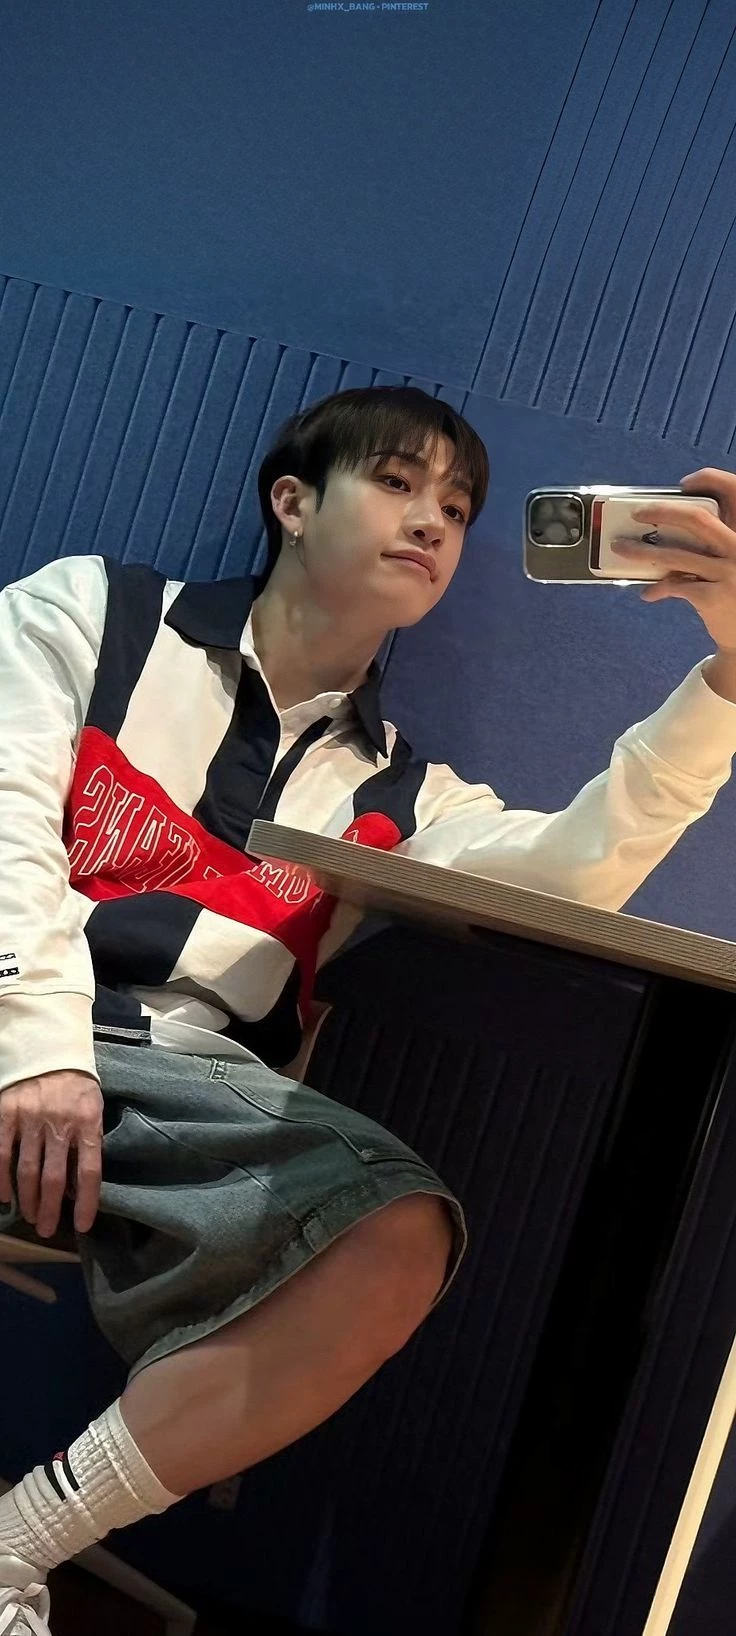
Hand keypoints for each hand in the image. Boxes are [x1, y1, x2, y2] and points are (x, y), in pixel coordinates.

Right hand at [0, 1070, 102, 1237]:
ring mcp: (31, 1119)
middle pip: (55, 1178)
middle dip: (51, 1210)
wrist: (48, 1049)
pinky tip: (4, 1197)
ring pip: (27, 1171)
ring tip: (32, 1217)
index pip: (90, 1171)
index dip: (87, 1202)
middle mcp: (60, 1123)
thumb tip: (79, 1187)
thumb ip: (88, 1143)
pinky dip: (1, 1180)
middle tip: (48, 1230)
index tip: (83, 1226)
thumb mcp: (93, 1109)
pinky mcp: (7, 1114)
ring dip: (29, 1200)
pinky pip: (1, 1154)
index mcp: (88, 1122)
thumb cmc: (75, 1086)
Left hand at [611, 468, 735, 655]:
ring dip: (643, 551)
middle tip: (637, 513)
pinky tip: (648, 592)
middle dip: (662, 511)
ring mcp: (728, 572)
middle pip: (697, 520)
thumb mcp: (731, 563)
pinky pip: (676, 585)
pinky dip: (658, 588)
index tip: (684, 484)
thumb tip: (662, 537)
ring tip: (621, 548)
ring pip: (676, 555)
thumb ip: (710, 547)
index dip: (711, 481)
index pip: (734, 494)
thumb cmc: (733, 593)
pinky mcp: (714, 596)